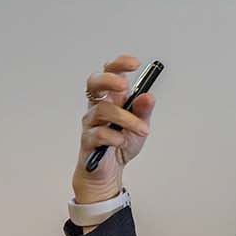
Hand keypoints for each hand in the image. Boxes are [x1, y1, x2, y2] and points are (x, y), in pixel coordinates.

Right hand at [72, 54, 156, 203]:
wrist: (110, 171)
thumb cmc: (122, 144)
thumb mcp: (140, 126)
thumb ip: (144, 111)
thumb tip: (148, 96)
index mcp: (111, 98)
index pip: (110, 73)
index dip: (119, 64)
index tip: (135, 64)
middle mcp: (98, 106)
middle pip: (94, 83)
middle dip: (108, 79)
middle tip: (125, 85)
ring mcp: (91, 122)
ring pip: (102, 110)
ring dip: (126, 119)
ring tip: (142, 129)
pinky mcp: (87, 140)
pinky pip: (98, 134)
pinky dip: (113, 136)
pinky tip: (121, 141)